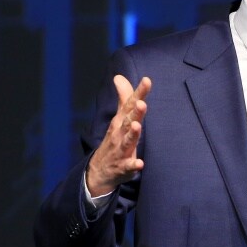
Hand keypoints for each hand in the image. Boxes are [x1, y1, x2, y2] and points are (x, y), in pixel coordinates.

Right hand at [86, 75, 151, 196]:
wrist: (99, 171)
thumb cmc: (114, 139)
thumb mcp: (119, 118)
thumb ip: (124, 98)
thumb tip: (119, 76)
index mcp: (121, 121)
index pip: (130, 104)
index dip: (139, 93)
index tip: (147, 80)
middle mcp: (119, 133)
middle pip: (128, 121)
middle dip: (135, 112)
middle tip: (141, 103)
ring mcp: (120, 150)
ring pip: (127, 141)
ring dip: (132, 134)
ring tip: (137, 126)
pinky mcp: (123, 167)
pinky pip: (128, 166)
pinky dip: (133, 165)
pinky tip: (139, 163)